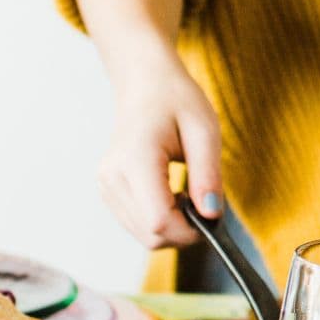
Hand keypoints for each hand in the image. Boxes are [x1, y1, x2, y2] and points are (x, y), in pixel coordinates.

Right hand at [97, 57, 222, 248]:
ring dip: (171, 227)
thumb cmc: (176, 101)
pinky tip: (169, 196)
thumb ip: (208, 175)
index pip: (158, 220)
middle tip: (203, 205)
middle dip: (183, 231)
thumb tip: (211, 215)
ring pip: (142, 234)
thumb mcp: (204, 131)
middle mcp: (112, 177)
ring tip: (186, 195)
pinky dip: (158, 221)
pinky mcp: (107, 192)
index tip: (213, 216)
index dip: (190, 230)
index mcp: (135, 160)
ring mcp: (106, 186)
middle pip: (149, 234)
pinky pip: (135, 224)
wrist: (143, 85)